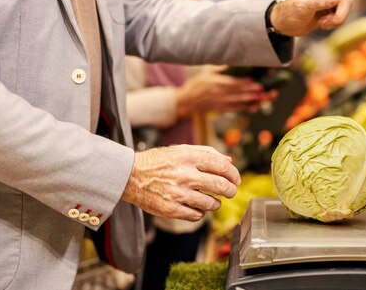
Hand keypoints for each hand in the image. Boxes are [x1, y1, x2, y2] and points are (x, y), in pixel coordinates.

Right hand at [121, 145, 240, 220]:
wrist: (130, 176)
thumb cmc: (159, 161)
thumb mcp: (181, 150)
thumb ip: (207, 153)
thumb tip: (229, 161)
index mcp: (188, 157)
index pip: (222, 166)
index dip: (234, 174)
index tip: (235, 179)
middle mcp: (184, 175)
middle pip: (220, 186)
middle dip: (231, 190)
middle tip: (231, 192)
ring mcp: (178, 193)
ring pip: (211, 203)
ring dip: (216, 203)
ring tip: (214, 200)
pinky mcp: (170, 209)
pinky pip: (197, 215)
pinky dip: (201, 212)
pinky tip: (198, 207)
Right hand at [176, 69, 275, 117]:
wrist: (186, 102)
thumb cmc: (195, 85)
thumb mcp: (205, 73)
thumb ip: (218, 68)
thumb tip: (229, 62)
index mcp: (214, 83)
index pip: (230, 82)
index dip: (242, 82)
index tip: (252, 81)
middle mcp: (217, 93)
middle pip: (236, 92)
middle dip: (250, 91)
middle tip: (262, 89)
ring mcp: (219, 102)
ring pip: (237, 101)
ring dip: (250, 99)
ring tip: (261, 97)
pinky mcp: (220, 109)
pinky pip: (234, 109)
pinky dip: (244, 108)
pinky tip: (253, 107)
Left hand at [270, 0, 365, 36]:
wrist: (285, 25)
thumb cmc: (290, 12)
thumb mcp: (303, 7)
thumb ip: (319, 2)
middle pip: (347, 0)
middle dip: (340, 14)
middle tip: (327, 23)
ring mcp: (330, 0)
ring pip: (346, 10)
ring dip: (336, 20)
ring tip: (323, 24)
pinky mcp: (331, 11)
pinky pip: (341, 17)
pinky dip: (334, 23)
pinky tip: (323, 24)